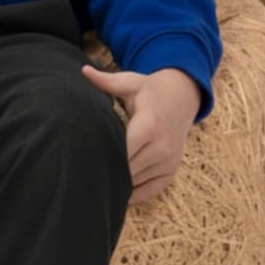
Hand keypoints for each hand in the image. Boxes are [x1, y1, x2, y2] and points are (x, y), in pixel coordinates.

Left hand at [80, 66, 199, 205]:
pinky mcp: (171, 172)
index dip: (100, 157)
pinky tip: (116, 189)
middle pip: (125, 170)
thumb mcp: (130, 83)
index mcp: (149, 125)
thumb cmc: (149, 90)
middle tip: (83, 172)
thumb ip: (106, 81)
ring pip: (134, 182)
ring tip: (96, 180)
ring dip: (117, 183)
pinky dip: (132, 193)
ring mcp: (168, 162)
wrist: (182, 98)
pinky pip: (149, 192)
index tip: (81, 159)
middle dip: (105, 170)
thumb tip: (84, 70)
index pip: (120, 151)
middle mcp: (162, 147)